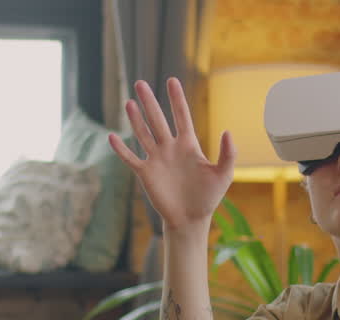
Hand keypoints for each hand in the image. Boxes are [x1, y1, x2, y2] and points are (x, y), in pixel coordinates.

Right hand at [109, 78, 235, 235]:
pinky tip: (111, 137)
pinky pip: (131, 158)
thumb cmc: (209, 197)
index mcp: (189, 145)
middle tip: (140, 83)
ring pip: (143, 134)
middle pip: (158, 120)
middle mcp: (170, 148)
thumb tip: (227, 131)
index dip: (176, 99)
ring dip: (135, 119)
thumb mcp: (223, 174)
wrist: (191, 219)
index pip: (181, 116)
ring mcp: (156, 159)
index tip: (172, 81)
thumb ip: (228, 153)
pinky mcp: (146, 173)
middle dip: (149, 102)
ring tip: (129, 102)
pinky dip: (121, 149)